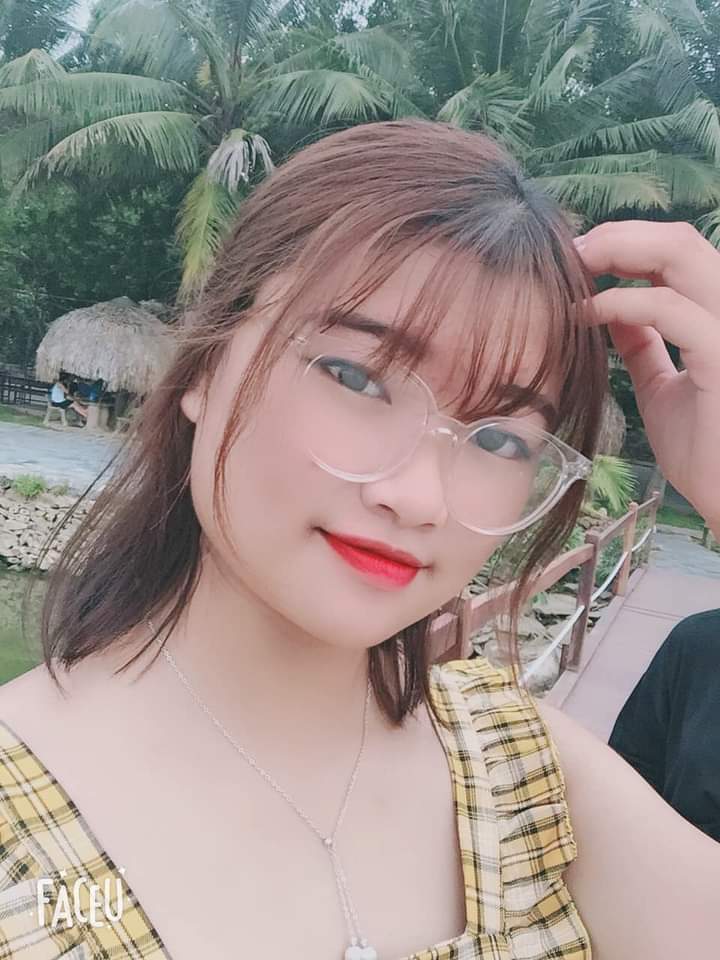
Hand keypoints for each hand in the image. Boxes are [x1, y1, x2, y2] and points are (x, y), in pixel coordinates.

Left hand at [574, 220, 719, 536]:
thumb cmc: (706, 452)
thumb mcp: (664, 387)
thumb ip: (644, 345)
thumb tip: (613, 308)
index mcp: (719, 317)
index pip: (678, 253)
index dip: (626, 244)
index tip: (577, 260)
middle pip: (679, 239)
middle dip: (616, 237)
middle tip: (568, 255)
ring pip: (680, 252)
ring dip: (617, 251)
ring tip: (573, 270)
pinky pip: (667, 310)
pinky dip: (619, 302)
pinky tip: (584, 314)